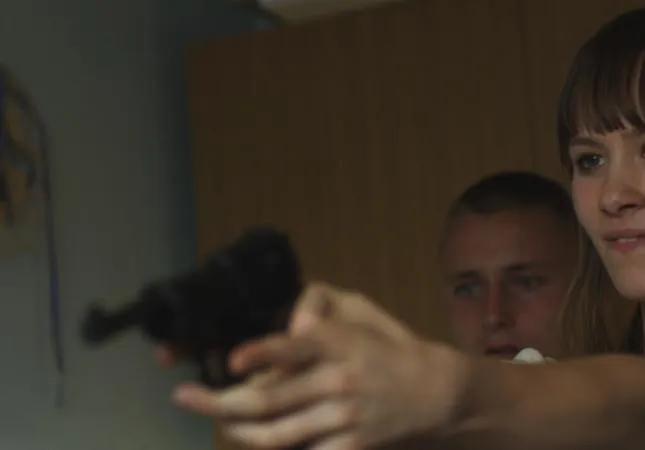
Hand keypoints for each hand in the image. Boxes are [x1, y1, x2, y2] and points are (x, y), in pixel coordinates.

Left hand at [171, 284, 468, 448]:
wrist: (432, 390)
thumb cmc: (386, 344)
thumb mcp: (360, 309)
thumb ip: (320, 307)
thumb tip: (287, 324)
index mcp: (338, 343)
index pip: (297, 345)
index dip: (264, 353)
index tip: (232, 361)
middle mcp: (338, 380)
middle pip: (270, 399)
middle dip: (219, 401)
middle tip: (184, 396)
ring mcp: (344, 418)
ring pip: (277, 434)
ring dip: (236, 430)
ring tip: (209, 418)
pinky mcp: (351, 447)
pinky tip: (248, 440)